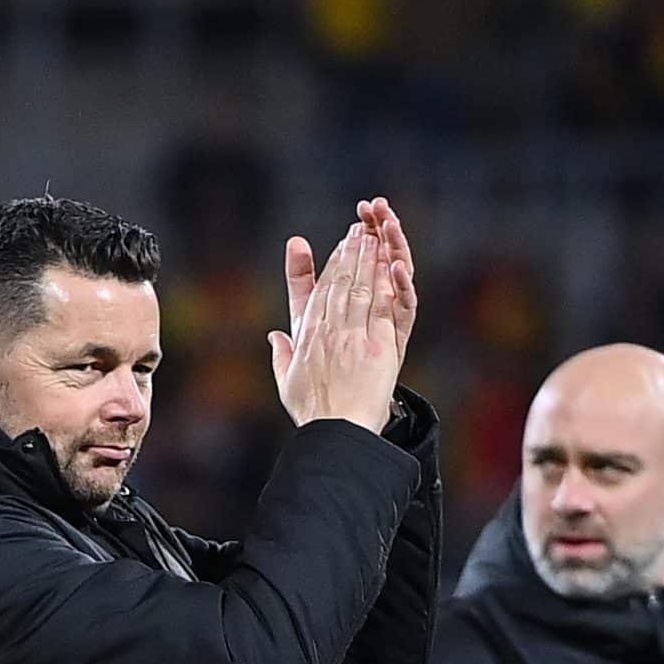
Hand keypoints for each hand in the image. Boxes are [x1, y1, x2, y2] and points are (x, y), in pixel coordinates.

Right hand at [269, 218, 407, 432]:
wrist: (336, 433)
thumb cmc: (313, 414)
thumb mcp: (287, 383)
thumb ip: (281, 355)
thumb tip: (274, 336)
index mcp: (305, 336)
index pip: (318, 291)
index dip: (330, 265)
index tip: (338, 247)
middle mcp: (327, 330)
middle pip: (339, 282)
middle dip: (349, 252)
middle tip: (358, 230)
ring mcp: (352, 335)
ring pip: (360, 287)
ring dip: (367, 258)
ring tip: (373, 237)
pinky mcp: (377, 345)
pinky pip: (380, 305)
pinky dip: (384, 281)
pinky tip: (389, 262)